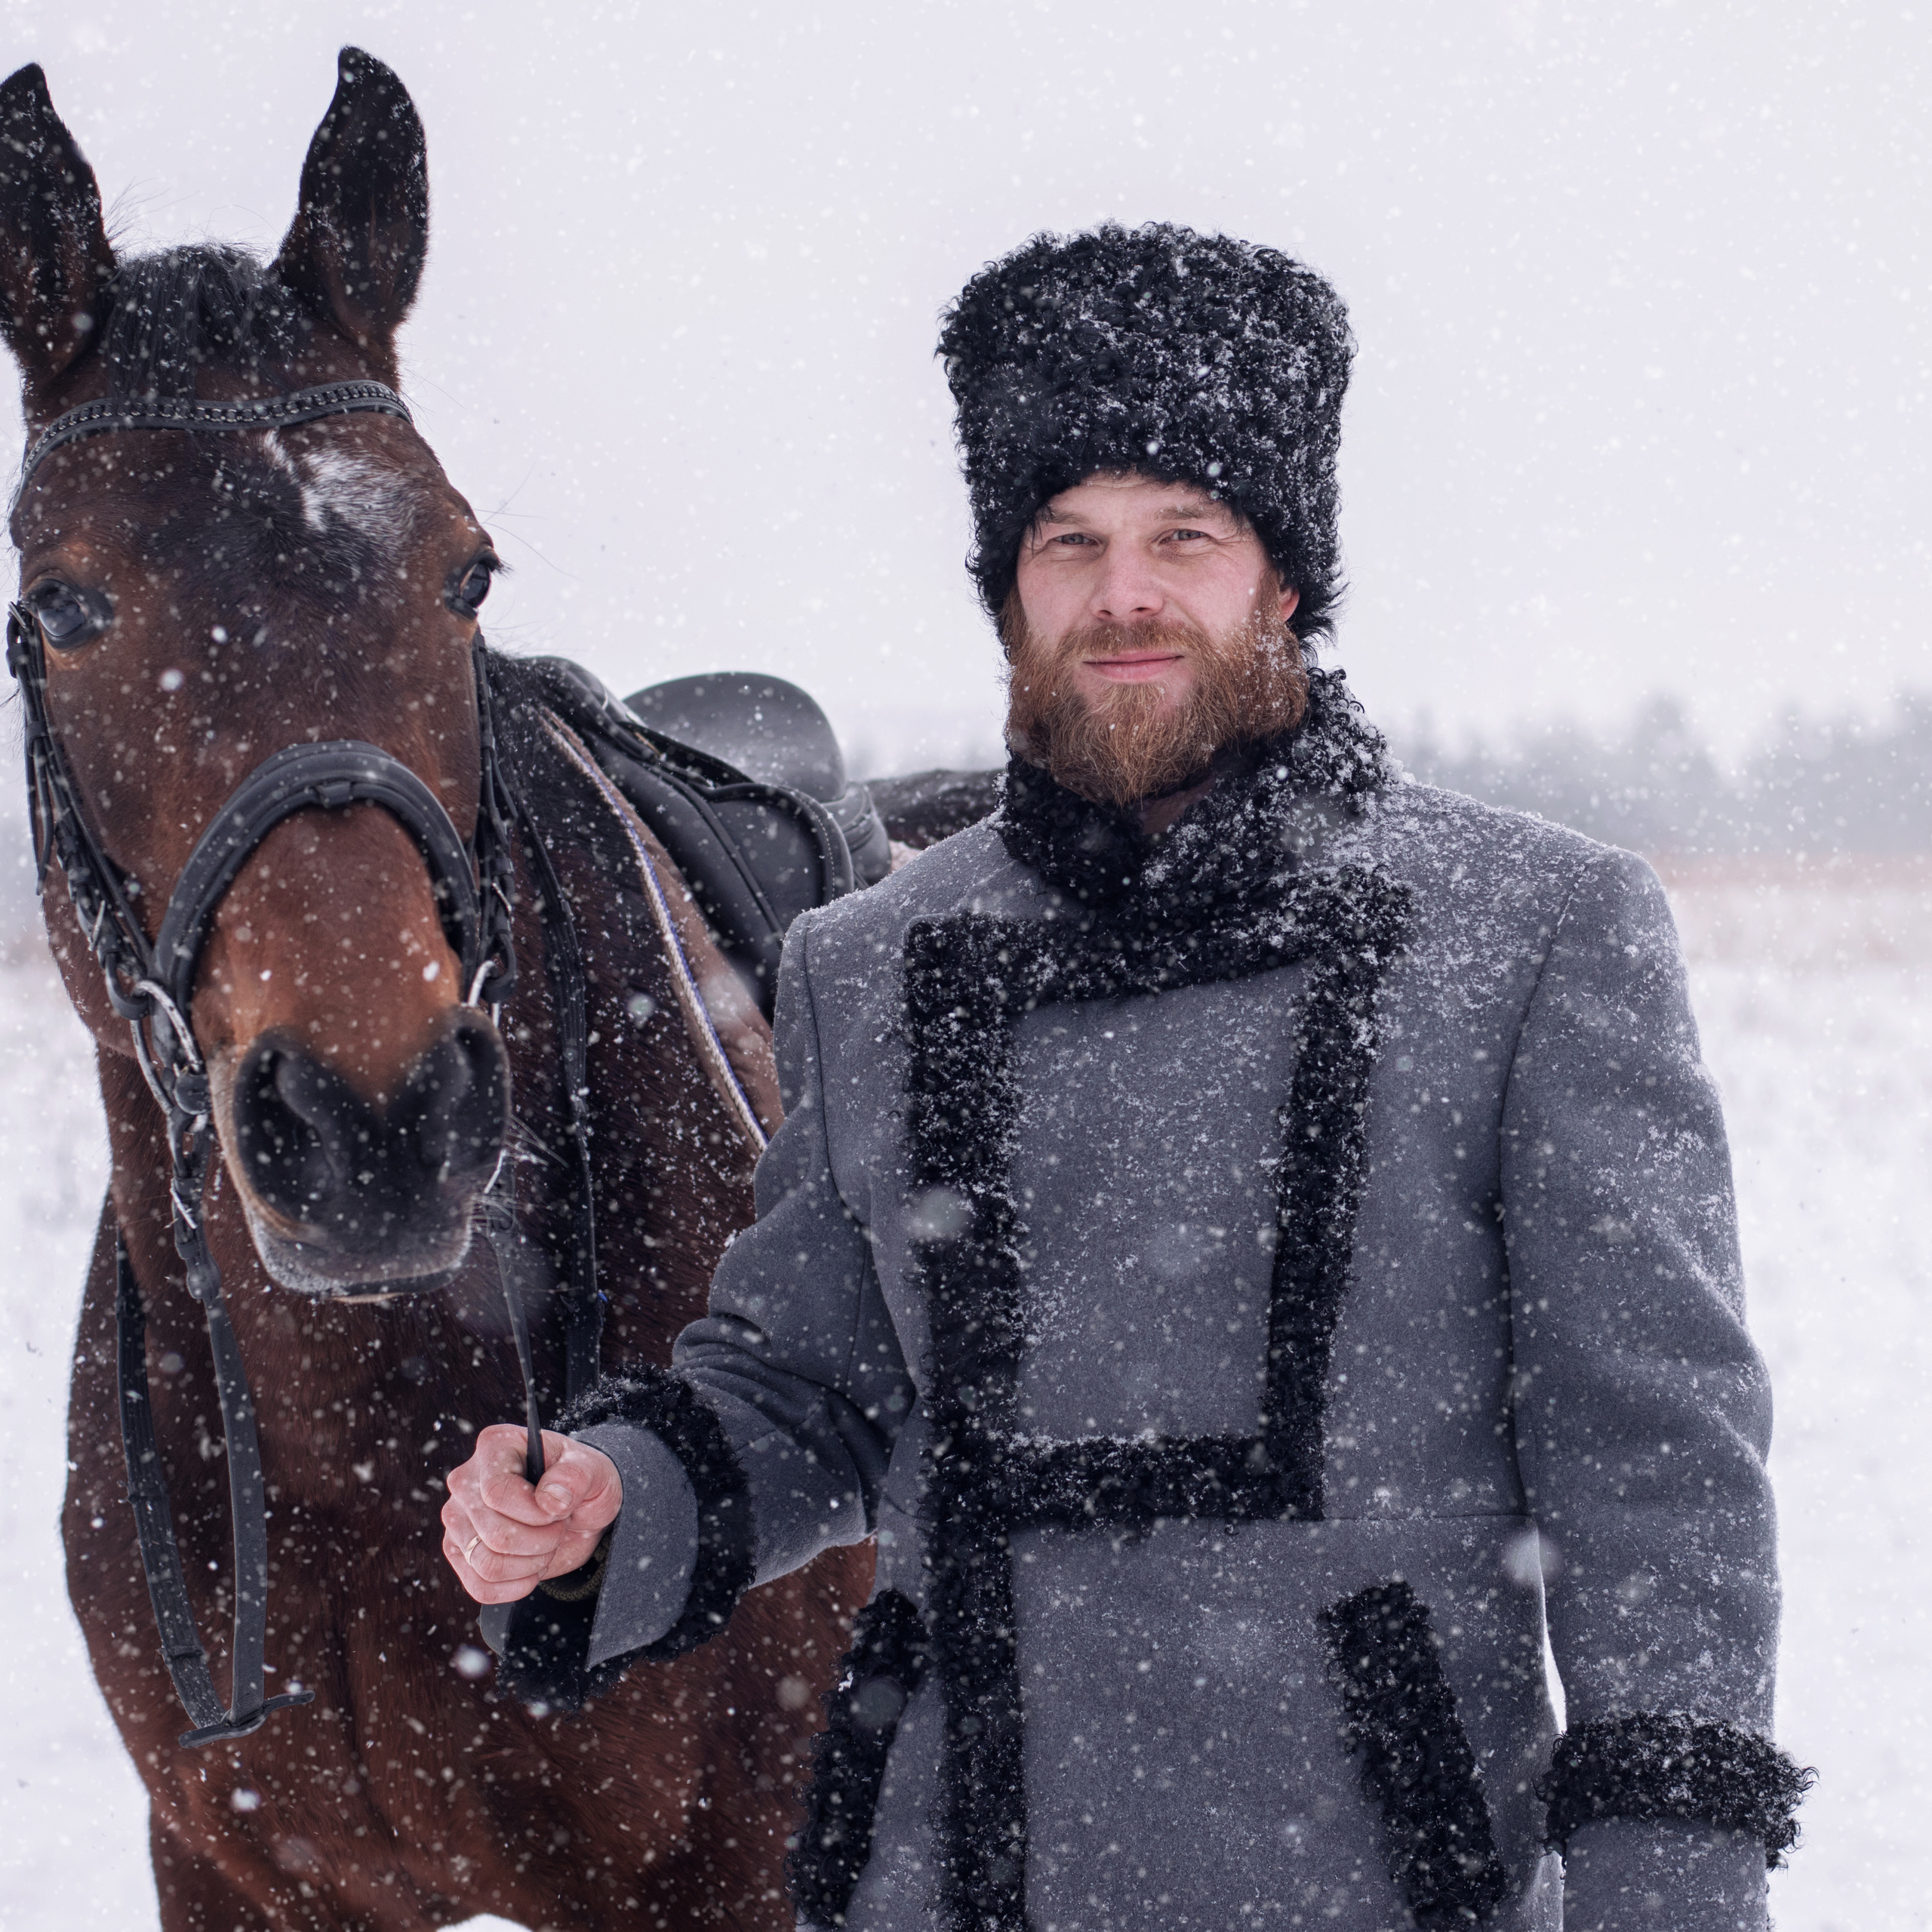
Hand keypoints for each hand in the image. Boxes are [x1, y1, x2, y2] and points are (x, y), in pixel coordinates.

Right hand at [441, 1425, 622, 1603]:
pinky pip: (480, 1587)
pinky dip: (515, 1586)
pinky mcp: (459, 1552)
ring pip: (487, 1565)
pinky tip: (532, 1567)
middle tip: (558, 1527)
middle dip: (541, 1540)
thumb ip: (576, 1476)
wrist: (577, 1508)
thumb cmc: (581, 1482)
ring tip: (546, 1544)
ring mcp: (458, 1519)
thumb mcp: (593, 1470)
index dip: (535, 1513)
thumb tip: (549, 1500)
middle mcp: (466, 1480)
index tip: (559, 1510)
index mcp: (495, 1446)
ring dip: (530, 1564)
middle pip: (495, 1535)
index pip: (497, 1493)